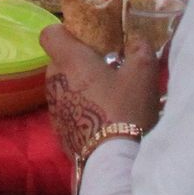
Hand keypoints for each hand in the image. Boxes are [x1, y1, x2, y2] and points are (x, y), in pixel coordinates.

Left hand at [42, 25, 163, 160]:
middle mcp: (54, 81)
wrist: (112, 162)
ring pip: (62, 85)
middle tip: (106, 68)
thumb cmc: (125, 110)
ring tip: (107, 95)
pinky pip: (66, 109)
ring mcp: (53, 108)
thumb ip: (140, 50)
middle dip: (79, 61)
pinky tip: (101, 118)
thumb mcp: (143, 75)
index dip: (66, 32)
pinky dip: (79, 108)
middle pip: (59, 60)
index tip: (89, 40)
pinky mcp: (58, 131)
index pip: (50, 34)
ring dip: (79, 85)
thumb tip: (137, 40)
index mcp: (69, 60)